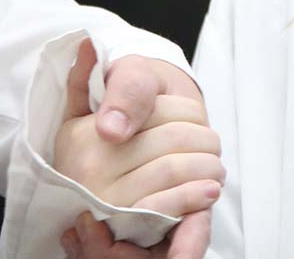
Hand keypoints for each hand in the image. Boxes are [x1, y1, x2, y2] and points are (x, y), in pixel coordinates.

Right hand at [54, 40, 222, 253]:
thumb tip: (90, 60)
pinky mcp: (128, 234)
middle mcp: (86, 178)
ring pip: (172, 178)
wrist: (131, 144)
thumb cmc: (134, 106)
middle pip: (169, 151)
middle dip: (203, 142)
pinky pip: (162, 219)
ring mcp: (106, 209)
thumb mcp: (128, 78)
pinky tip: (209, 194)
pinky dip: (190, 208)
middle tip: (212, 143)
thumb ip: (119, 79)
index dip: (186, 114)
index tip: (193, 114)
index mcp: (80, 140)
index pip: (154, 120)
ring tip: (214, 165)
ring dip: (206, 169)